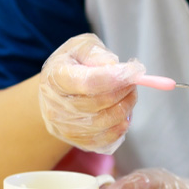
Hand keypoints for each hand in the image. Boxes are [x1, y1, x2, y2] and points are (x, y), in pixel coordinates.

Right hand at [38, 33, 145, 153]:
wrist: (54, 93)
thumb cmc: (71, 66)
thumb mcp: (80, 47)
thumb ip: (96, 53)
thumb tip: (113, 66)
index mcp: (55, 77)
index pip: (88, 82)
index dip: (115, 78)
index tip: (133, 71)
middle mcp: (55, 105)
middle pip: (99, 103)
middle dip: (124, 91)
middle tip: (132, 82)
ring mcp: (65, 126)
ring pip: (104, 123)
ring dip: (125, 108)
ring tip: (129, 95)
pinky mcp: (76, 140)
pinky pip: (105, 140)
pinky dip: (120, 128)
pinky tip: (124, 115)